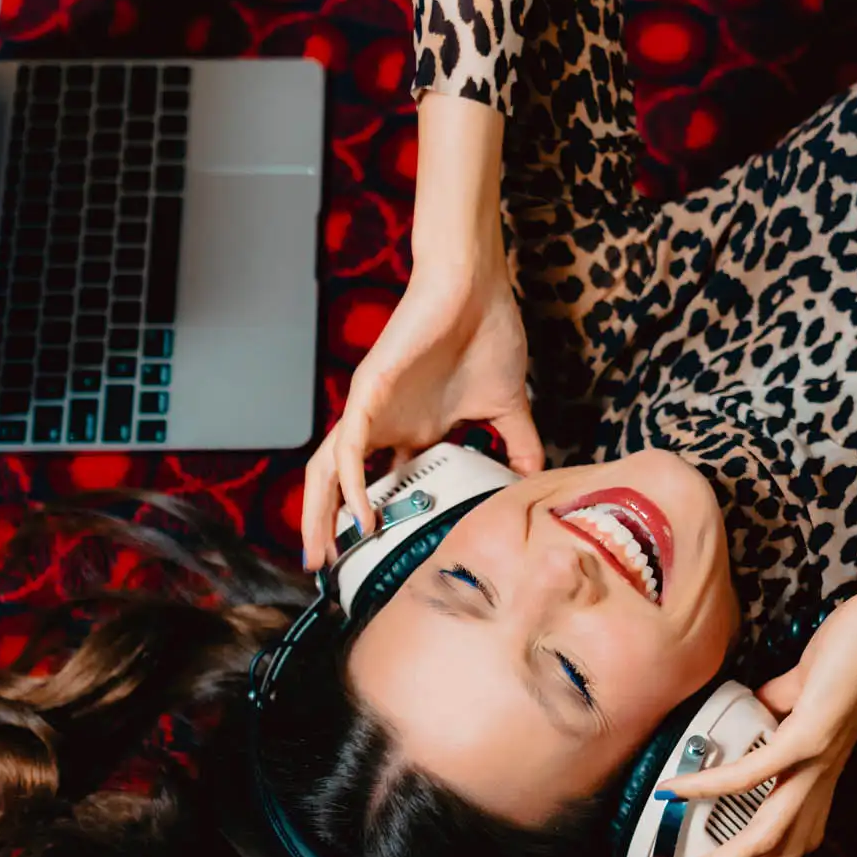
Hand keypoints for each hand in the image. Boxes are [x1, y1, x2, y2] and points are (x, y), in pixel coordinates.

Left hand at [300, 253, 542, 567]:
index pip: (384, 485)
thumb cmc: (486, 332)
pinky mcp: (369, 390)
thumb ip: (518, 445)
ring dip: (321, 513)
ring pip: (330, 469)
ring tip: (322, 553)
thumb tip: (535, 479)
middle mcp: (386, 425)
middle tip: (329, 570)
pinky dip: (350, 482)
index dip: (376, 523)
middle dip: (328, 527)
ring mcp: (373, 410)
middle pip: (342, 484)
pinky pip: (350, 444)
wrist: (476, 286)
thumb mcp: (508, 406)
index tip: (378, 562)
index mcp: (414, 430)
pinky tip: (359, 513)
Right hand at [652, 589, 856, 856]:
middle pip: (781, 854)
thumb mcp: (800, 691)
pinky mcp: (807, 738)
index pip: (795, 839)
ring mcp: (816, 763)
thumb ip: (772, 705)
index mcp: (820, 774)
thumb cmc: (849, 653)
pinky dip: (709, 786)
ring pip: (767, 834)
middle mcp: (820, 779)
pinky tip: (678, 790)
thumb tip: (744, 705)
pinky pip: (751, 774)